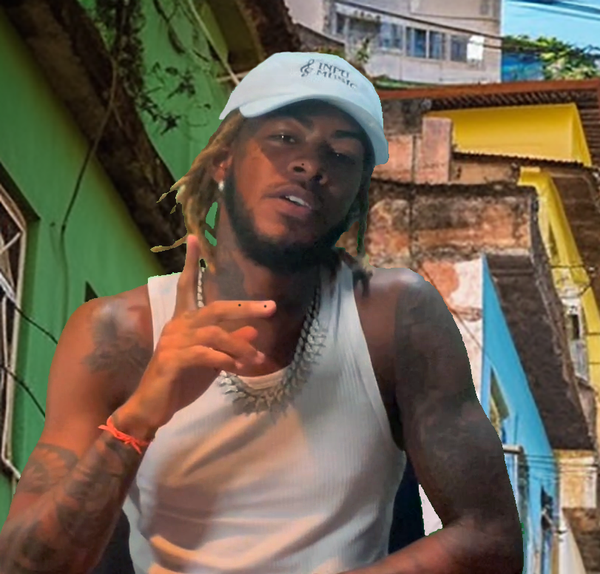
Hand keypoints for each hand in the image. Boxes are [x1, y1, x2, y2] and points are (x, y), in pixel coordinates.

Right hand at [117, 234, 275, 433]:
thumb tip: (252, 330)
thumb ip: (229, 344)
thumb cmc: (180, 382)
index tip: (194, 237)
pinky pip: (205, 354)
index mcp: (183, 322)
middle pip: (215, 308)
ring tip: (257, 358)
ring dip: (240, 345)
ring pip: (215, 334)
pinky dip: (225, 360)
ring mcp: (172, 342)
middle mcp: (177, 326)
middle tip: (271, 308)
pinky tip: (237, 368)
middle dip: (245, 307)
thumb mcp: (211, 362)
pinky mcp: (171, 360)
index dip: (190, 263)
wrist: (151, 408)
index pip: (187, 286)